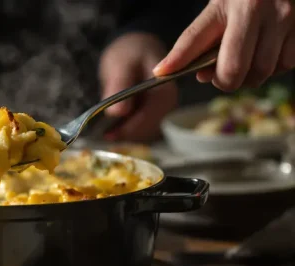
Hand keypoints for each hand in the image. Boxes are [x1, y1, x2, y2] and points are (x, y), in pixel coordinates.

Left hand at [99, 33, 177, 141]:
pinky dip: (126, 128)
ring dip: (124, 133)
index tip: (106, 135)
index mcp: (164, 91)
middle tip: (99, 135)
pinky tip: (111, 127)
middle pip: (146, 128)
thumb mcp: (122, 64)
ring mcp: (163, 109)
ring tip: (102, 131)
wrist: (137, 46)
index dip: (126, 129)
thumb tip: (117, 113)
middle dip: (124, 133)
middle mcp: (169, 103)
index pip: (147, 118)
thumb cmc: (130, 51)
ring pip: (143, 131)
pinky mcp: (155, 112)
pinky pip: (140, 126)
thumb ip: (120, 85)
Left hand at [154, 0, 294, 90]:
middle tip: (224, 76)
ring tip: (247, 63)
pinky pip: (286, 63)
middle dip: (226, 81)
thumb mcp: (221, 8)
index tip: (160, 73)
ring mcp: (283, 18)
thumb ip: (205, 39)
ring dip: (252, 77)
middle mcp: (255, 9)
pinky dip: (275, 68)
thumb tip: (203, 77)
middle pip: (233, 69)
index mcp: (226, 3)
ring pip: (262, 71)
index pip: (194, 38)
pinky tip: (268, 54)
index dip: (177, 60)